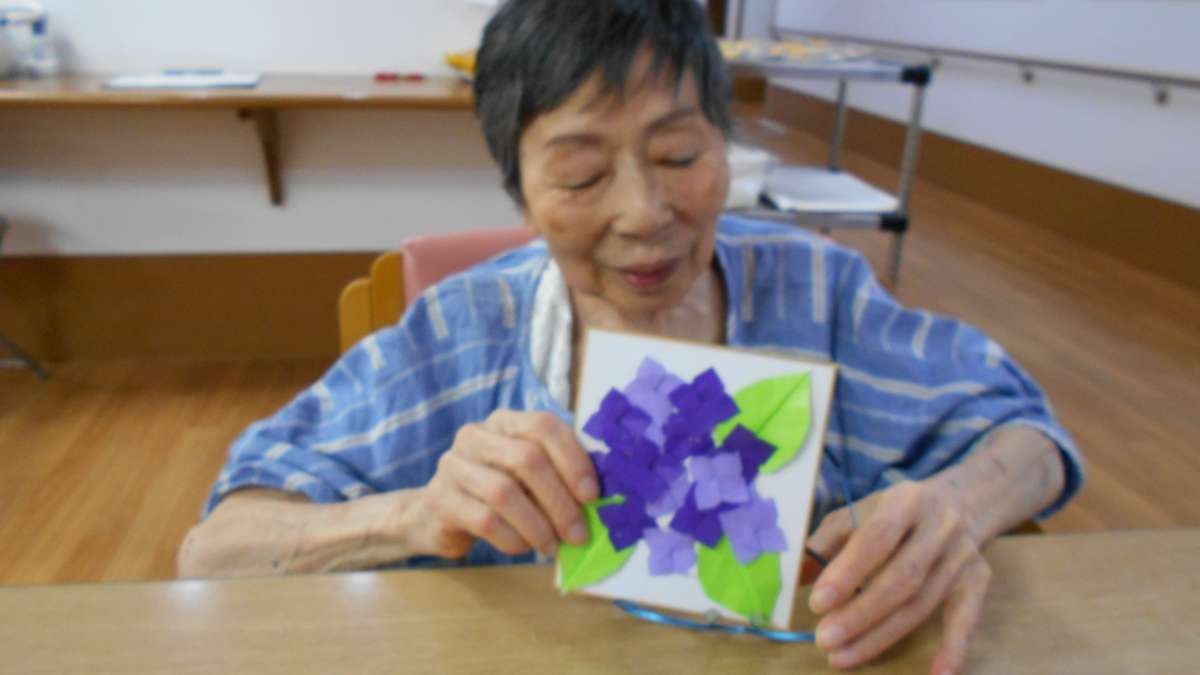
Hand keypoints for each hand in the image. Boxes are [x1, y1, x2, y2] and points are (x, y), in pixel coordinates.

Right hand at [412, 410, 598, 558]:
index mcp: (505, 422)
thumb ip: (556, 474)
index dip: (573, 459)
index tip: (592, 496)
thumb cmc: (496, 492)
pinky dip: (512, 538)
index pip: (544, 425)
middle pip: (527, 459)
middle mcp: (476, 436)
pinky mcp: (441, 500)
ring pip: (504, 492)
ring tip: (553, 547)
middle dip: (560, 501)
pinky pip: (485, 520)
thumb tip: (599, 498)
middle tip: (578, 534)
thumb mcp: (526, 475)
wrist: (438, 514)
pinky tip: (523, 547)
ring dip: (538, 526)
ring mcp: (454, 465)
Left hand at [805, 481, 991, 674]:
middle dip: (860, 614)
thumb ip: (826, 543)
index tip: (818, 603)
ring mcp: (963, 555)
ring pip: (922, 603)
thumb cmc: (895, 514)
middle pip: (902, 578)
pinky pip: (967, 619)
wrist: (962, 502)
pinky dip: (954, 648)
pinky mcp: (979, 579)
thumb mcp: (859, 514)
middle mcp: (940, 526)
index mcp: (905, 501)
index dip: (848, 572)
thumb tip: (791, 576)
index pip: (876, 538)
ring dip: (881, 636)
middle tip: (824, 640)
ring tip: (842, 657)